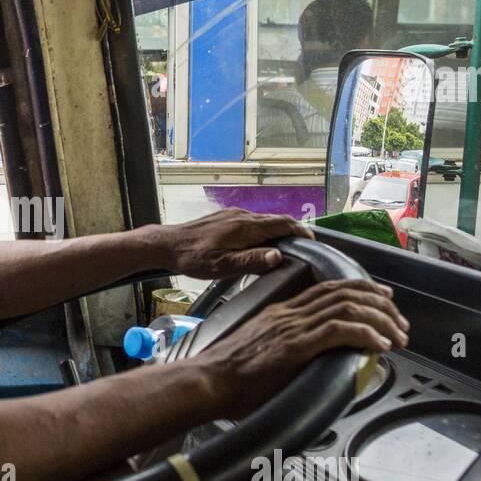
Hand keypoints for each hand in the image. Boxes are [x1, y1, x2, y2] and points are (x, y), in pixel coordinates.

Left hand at [152, 208, 315, 278]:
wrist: (167, 244)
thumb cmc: (193, 258)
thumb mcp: (223, 266)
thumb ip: (252, 261)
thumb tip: (278, 256)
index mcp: (246, 227)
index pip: (284, 224)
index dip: (302, 233)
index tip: (314, 243)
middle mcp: (243, 216)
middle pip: (277, 220)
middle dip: (294, 232)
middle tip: (305, 248)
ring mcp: (233, 215)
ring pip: (264, 220)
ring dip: (278, 231)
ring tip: (287, 248)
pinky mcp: (225, 218)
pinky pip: (252, 221)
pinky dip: (264, 230)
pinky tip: (261, 244)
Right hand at [199, 279, 409, 416]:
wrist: (208, 380)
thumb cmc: (229, 379)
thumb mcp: (261, 355)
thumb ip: (284, 352)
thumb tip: (305, 365)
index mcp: (280, 314)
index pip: (328, 289)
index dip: (361, 290)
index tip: (382, 299)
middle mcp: (289, 314)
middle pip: (344, 293)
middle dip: (380, 304)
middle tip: (400, 320)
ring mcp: (291, 328)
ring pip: (347, 307)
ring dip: (380, 320)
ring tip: (398, 334)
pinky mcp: (294, 345)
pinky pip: (339, 330)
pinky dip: (366, 334)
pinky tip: (381, 344)